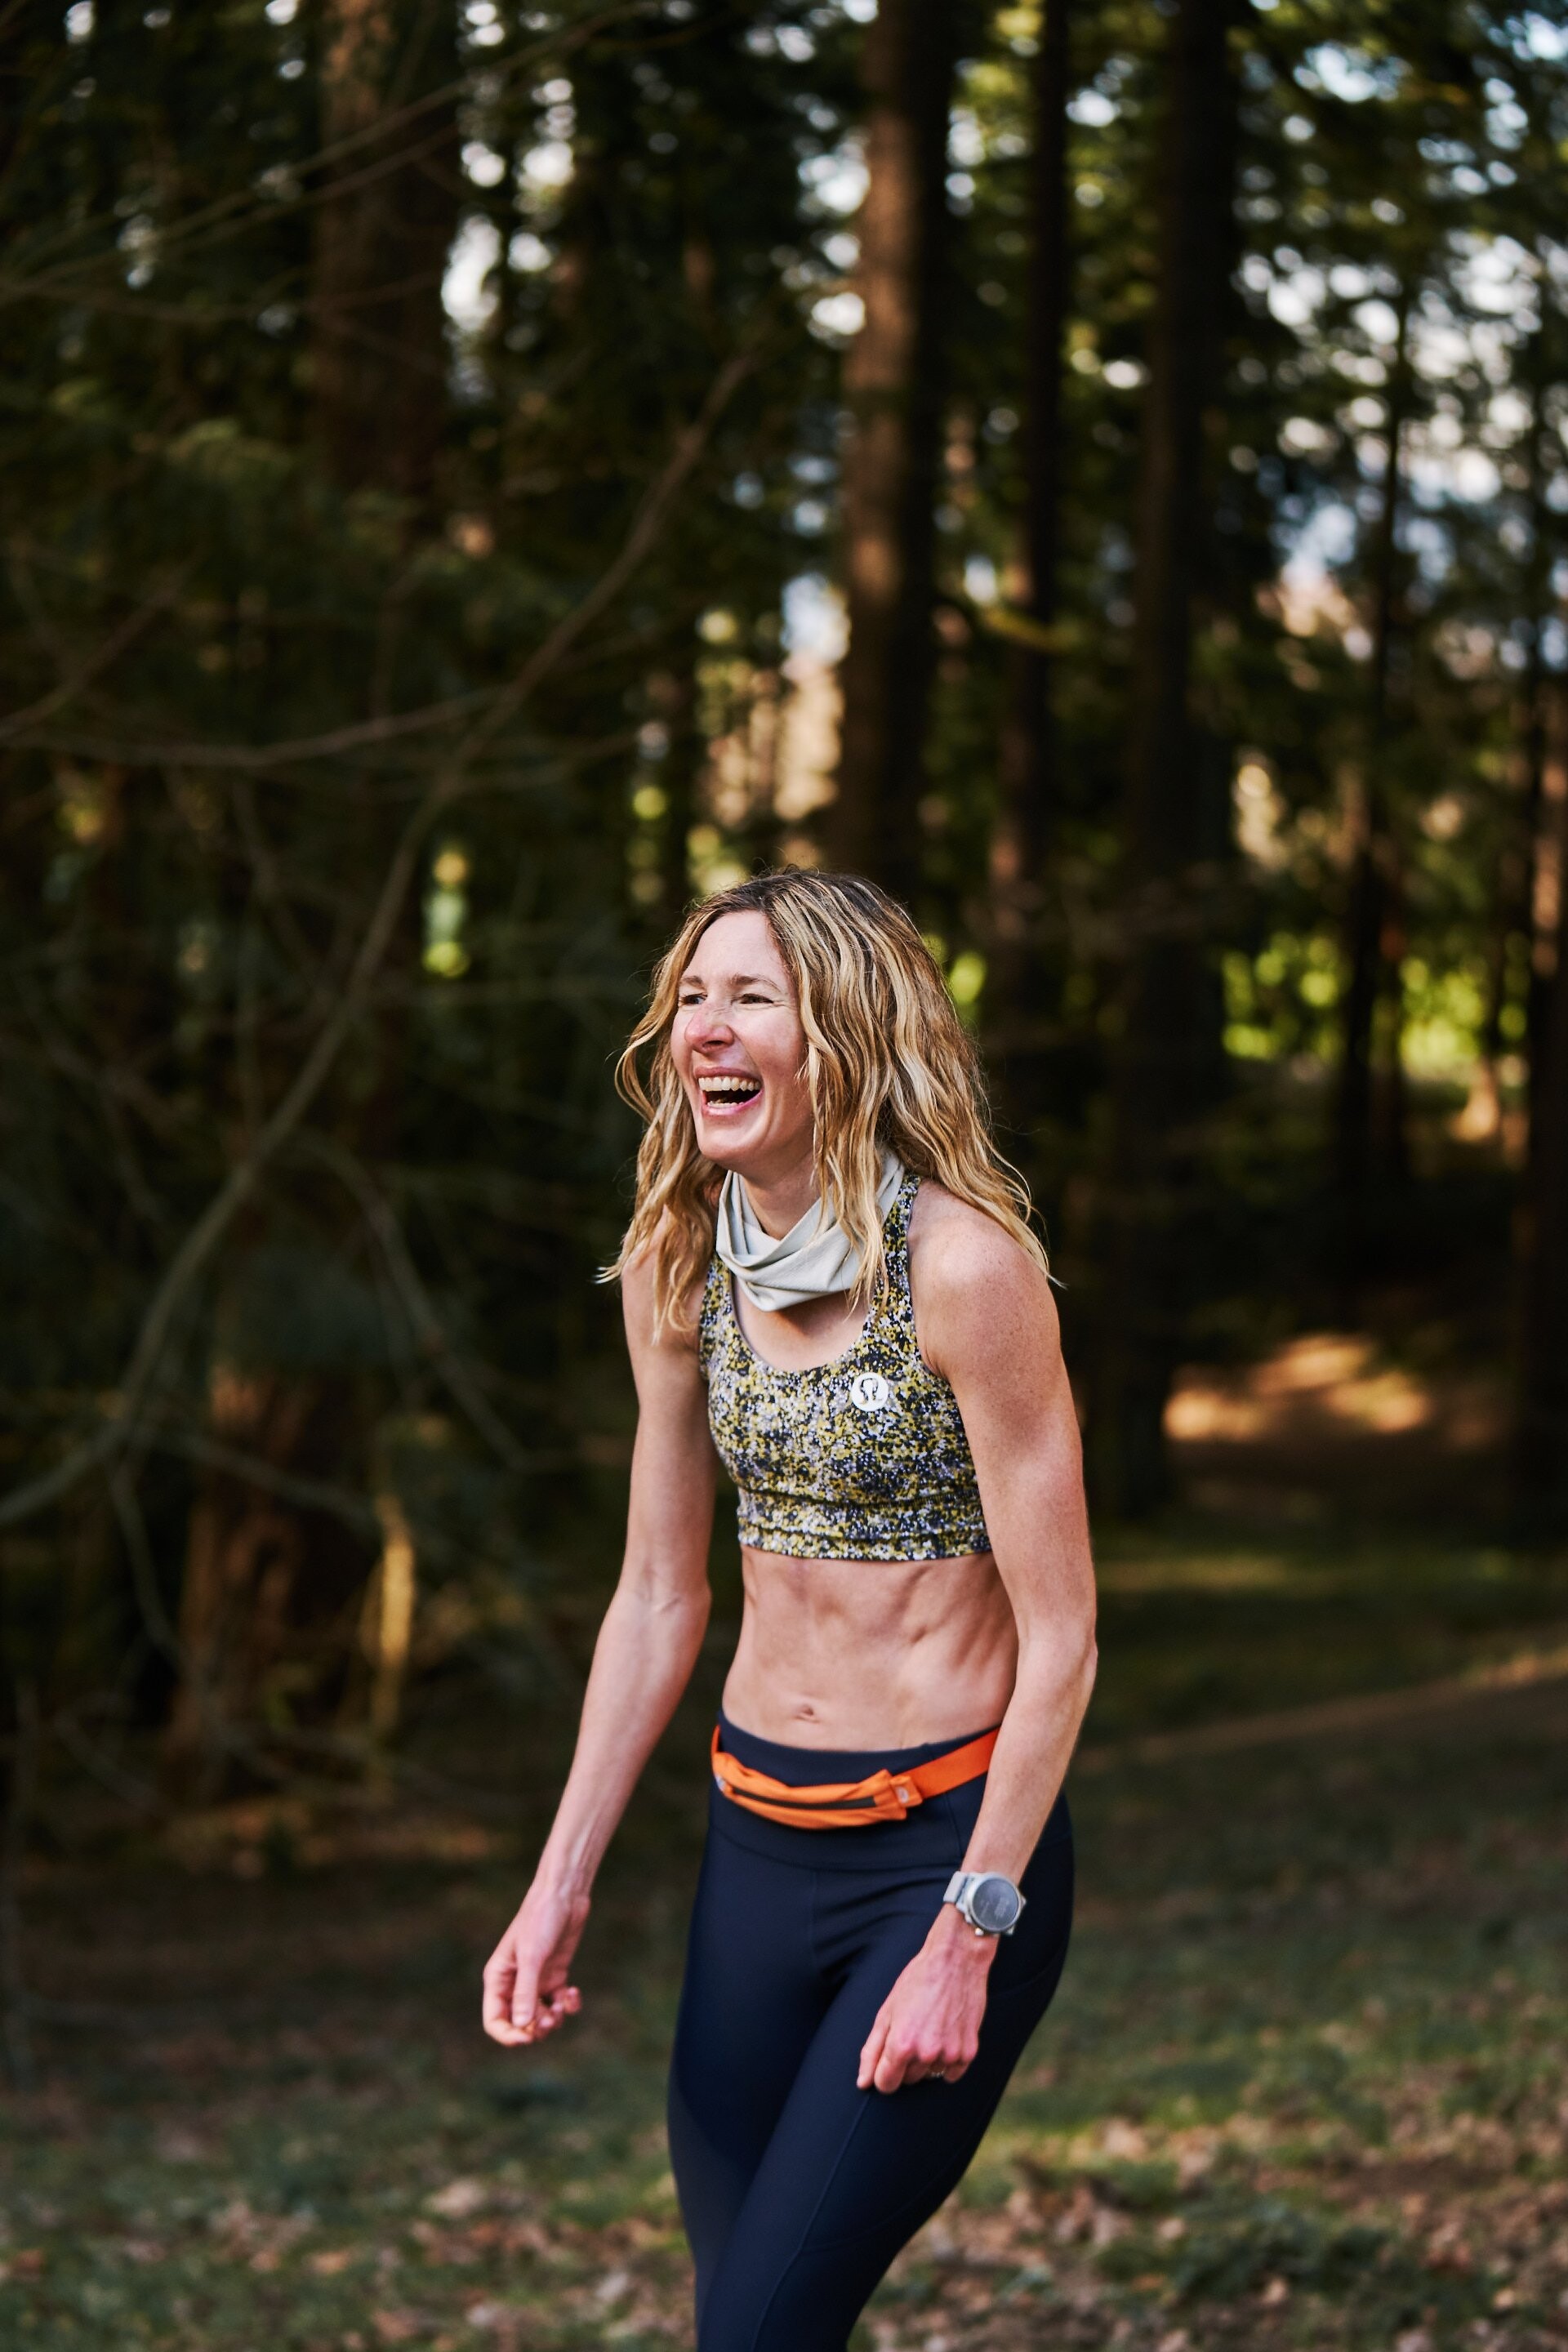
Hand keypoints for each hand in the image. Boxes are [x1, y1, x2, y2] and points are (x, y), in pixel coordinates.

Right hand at [482, 1881, 589, 2048]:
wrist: (564, 1895)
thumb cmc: (541, 1919)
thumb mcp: (532, 1956)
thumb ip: (526, 1992)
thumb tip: (522, 2026)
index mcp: (498, 1979)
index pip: (495, 2021)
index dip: (509, 2035)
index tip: (528, 2037)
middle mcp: (515, 1984)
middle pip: (519, 2024)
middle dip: (536, 2029)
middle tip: (551, 2019)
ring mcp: (536, 1981)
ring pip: (540, 2018)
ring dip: (553, 2019)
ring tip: (562, 2004)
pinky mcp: (556, 1976)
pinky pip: (559, 2004)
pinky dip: (567, 2005)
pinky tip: (573, 1992)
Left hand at [856, 1905, 995, 2092]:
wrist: (956, 1960)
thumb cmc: (918, 1981)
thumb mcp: (887, 2011)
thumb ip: (872, 2050)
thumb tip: (863, 2082)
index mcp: (901, 2044)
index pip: (885, 2084)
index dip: (884, 2072)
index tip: (889, 2057)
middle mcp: (926, 2054)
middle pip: (908, 2080)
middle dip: (906, 2062)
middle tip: (913, 2031)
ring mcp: (950, 2054)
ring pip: (930, 2076)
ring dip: (928, 2061)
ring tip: (931, 2028)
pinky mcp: (969, 2052)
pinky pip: (952, 2074)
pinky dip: (948, 2060)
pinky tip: (947, 2034)